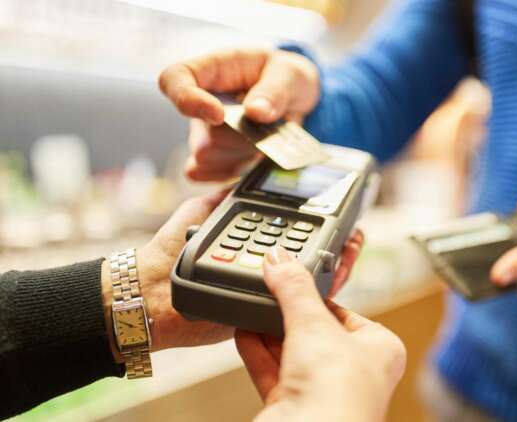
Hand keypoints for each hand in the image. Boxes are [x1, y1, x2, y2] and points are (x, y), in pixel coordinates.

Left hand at [101, 193, 361, 359]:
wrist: (148, 290)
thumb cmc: (167, 252)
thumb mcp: (199, 213)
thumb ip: (224, 198)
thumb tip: (248, 179)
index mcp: (252, 246)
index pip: (296, 235)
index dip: (321, 225)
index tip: (340, 213)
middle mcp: (264, 270)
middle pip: (312, 258)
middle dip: (340, 245)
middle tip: (355, 233)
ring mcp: (266, 291)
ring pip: (312, 280)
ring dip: (339, 263)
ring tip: (353, 246)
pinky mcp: (264, 312)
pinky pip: (299, 303)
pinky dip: (322, 289)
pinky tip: (336, 272)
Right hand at [158, 48, 319, 180]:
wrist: (295, 99)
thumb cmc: (285, 76)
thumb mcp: (291, 74)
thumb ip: (276, 90)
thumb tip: (256, 112)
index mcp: (210, 70)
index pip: (173, 80)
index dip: (186, 100)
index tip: (218, 115)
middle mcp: (200, 103)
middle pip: (204, 134)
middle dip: (241, 137)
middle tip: (272, 125)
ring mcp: (204, 134)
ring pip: (210, 158)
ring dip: (244, 154)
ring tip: (268, 138)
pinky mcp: (214, 160)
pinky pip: (213, 176)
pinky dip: (240, 172)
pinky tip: (258, 159)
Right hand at [235, 247, 405, 421]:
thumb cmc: (339, 392)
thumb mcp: (314, 322)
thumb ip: (293, 288)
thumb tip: (280, 260)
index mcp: (380, 349)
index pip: (346, 313)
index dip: (319, 296)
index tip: (294, 279)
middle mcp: (355, 373)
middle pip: (316, 333)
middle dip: (289, 314)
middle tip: (268, 289)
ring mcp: (323, 393)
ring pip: (292, 353)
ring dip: (269, 332)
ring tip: (251, 305)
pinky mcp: (294, 407)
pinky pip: (273, 372)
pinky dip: (257, 352)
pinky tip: (242, 332)